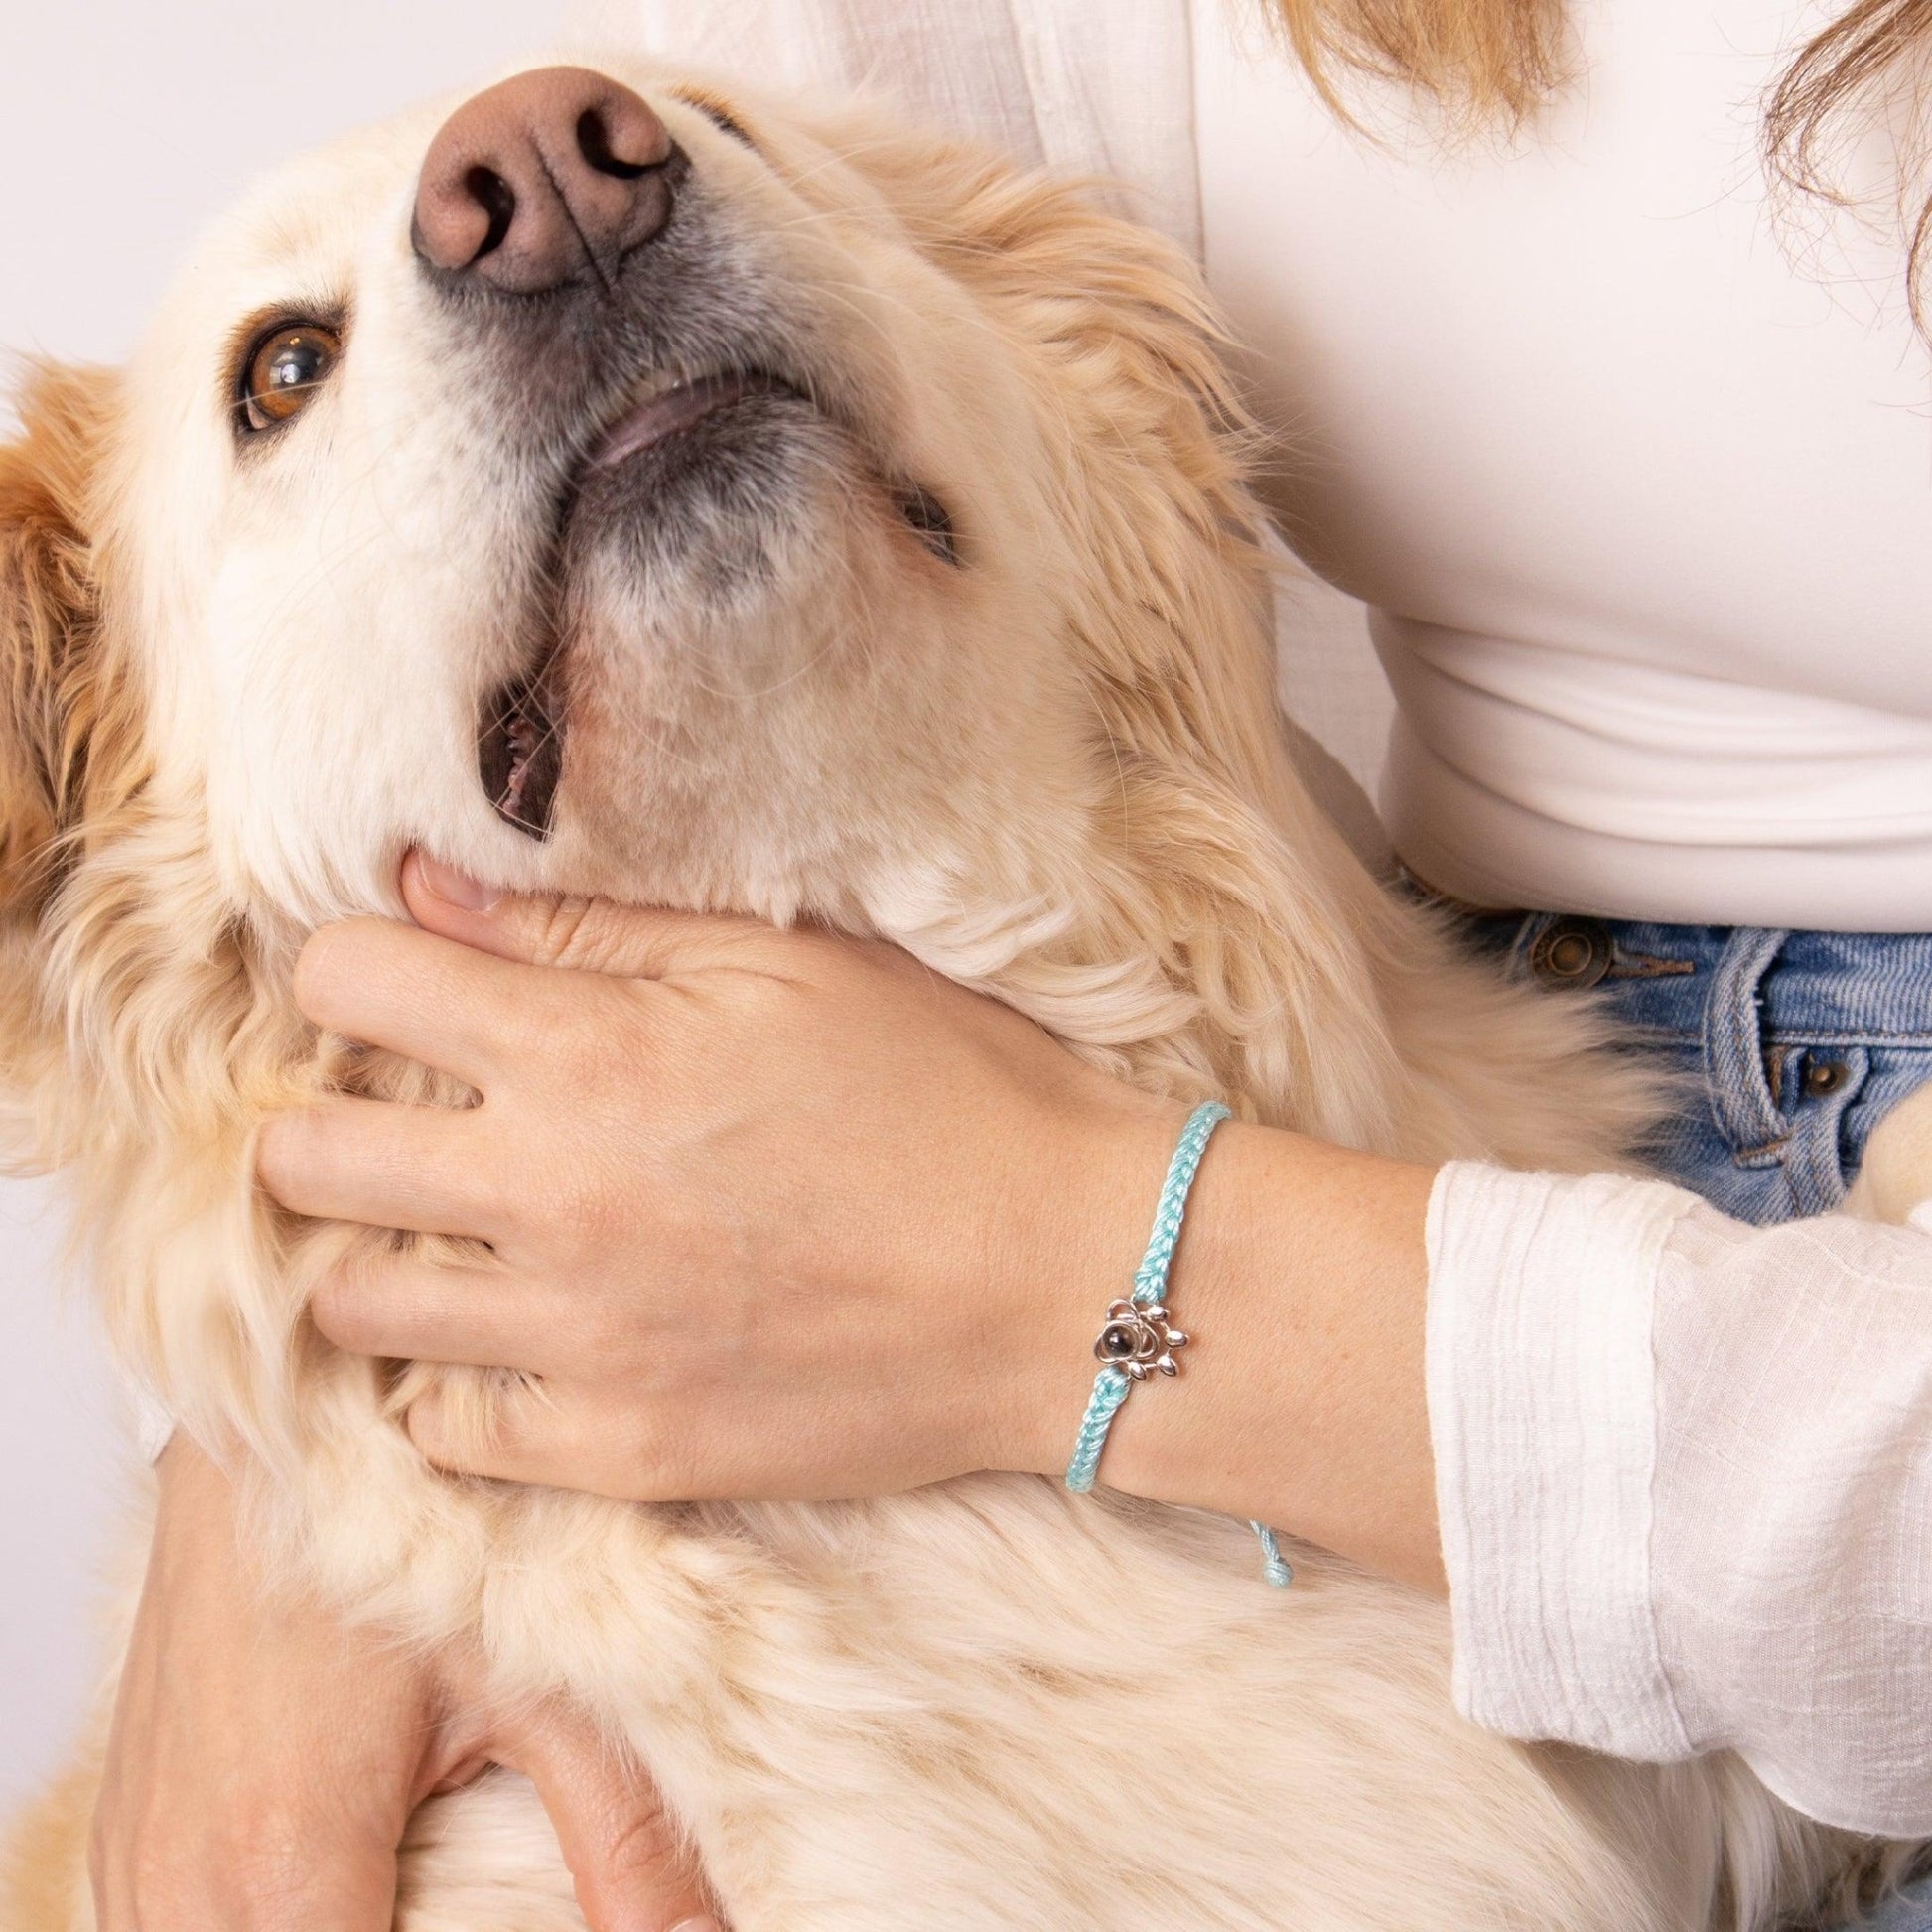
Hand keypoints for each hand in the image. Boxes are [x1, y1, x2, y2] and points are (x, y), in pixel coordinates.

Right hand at [93, 1436, 720, 1931]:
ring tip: (429, 1879)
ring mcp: (140, 1864)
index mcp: (290, 1865)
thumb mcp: (537, 1678)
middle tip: (487, 1895)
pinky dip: (263, 1925)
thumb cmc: (406, 1524)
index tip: (524, 1924)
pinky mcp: (125, 1835)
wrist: (275, 1419)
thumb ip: (623, 1835)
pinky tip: (354, 1875)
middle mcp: (189, 1888)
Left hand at [259, 854, 1179, 1501]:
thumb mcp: (788, 967)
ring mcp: (576, 1342)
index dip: (356, 966)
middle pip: (303, 1157)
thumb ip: (593, 930)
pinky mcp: (620, 1450)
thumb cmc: (948, 1094)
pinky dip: (459, 1381)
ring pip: (351, 1305)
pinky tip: (524, 1338)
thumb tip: (425, 891)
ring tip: (468, 1233)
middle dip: (332, 1118)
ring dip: (387, 1253)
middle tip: (414, 1116)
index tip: (402, 987)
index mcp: (587, 1054)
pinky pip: (444, 1431)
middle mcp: (550, 1199)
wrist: (1068, 1279)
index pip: (342, 980)